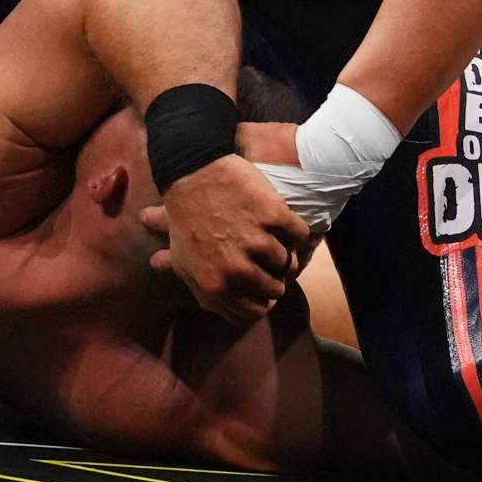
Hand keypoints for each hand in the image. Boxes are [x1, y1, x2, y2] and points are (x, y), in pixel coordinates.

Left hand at [139, 154, 310, 324]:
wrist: (193, 168)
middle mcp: (236, 271)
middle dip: (276, 278)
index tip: (263, 287)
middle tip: (271, 262)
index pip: (253, 312)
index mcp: (214, 287)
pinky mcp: (273, 215)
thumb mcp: (181, 255)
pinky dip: (297, 230)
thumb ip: (197, 285)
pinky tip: (286, 223)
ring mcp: (256, 242)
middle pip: (275, 291)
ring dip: (287, 253)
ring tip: (279, 241)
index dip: (261, 301)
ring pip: (289, 264)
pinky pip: (300, 235)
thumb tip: (207, 302)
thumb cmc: (185, 215)